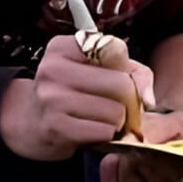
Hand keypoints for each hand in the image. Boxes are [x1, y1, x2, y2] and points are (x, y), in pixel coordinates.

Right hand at [0, 33, 154, 163]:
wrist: (34, 121)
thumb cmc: (76, 92)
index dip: (124, 67)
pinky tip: (94, 130)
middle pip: (120, 83)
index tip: (113, 75)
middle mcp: (53, 69)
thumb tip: (148, 100)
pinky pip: (104, 132)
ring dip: (117, 120)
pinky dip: (106, 134)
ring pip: (115, 112)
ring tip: (102, 118)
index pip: (116, 49)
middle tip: (116, 104)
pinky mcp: (56, 127)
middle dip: (126, 99)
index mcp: (63, 47)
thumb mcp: (100, 70)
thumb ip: (135, 74)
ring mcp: (52, 99)